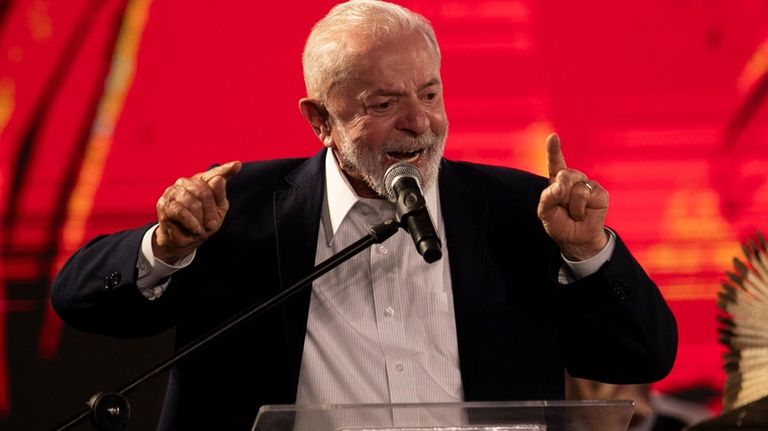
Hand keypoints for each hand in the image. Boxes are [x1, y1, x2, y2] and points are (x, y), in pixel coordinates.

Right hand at [153, 161, 241, 262]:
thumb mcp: (217, 212)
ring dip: (200, 220)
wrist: (183, 241)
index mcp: (202, 181)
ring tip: (200, 228)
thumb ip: (219, 195)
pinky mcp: (164, 203)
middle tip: (211, 225)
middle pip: (204, 191)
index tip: (237, 165)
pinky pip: (181, 211)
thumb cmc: (202, 224)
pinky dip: (191, 222)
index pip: (216, 174)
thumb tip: (220, 179)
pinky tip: (194, 229)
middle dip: (210, 212)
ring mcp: (173, 190)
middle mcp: (186, 182)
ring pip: (192, 202)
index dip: (226, 169)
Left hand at [537, 134, 608, 259]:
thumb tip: (559, 185)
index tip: (553, 137)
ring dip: (570, 205)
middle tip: (562, 207)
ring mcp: (587, 185)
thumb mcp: (545, 213)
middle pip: (564, 174)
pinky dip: (580, 209)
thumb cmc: (559, 224)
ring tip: (573, 213)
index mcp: (557, 181)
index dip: (554, 150)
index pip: (555, 163)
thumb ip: (547, 197)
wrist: (576, 241)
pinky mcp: (600, 193)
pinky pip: (586, 195)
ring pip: (575, 186)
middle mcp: (573, 179)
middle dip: (560, 193)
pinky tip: (584, 214)